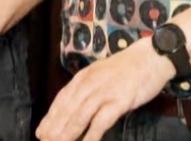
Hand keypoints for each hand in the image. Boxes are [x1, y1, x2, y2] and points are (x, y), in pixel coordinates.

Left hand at [35, 37, 175, 140]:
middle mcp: (89, 83)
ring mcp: (104, 91)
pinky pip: (101, 121)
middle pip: (67, 109)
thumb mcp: (101, 74)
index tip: (40, 132)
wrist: (150, 57)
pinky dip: (91, 135)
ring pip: (80, 115)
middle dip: (54, 128)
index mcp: (83, 77)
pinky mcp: (119, 100)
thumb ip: (88, 89)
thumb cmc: (126, 68)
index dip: (50, 117)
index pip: (62, 99)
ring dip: (67, 133)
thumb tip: (75, 108)